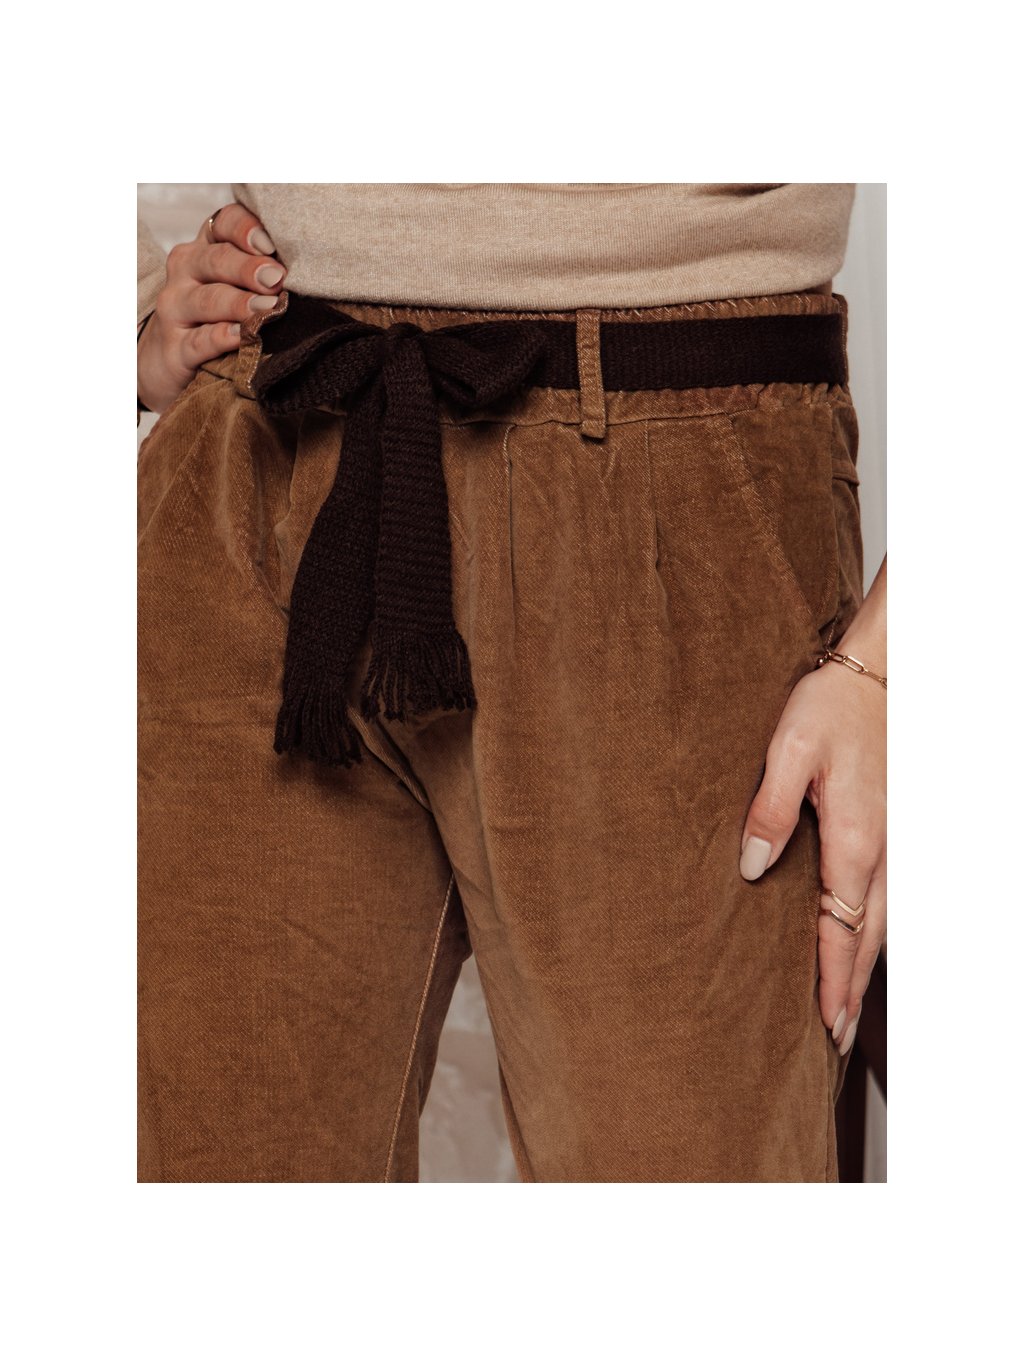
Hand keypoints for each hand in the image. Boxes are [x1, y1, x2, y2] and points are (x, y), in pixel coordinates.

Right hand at [137, 203, 286, 413]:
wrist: (170, 362)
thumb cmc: (218, 317)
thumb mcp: (237, 287)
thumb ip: (266, 274)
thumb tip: (313, 276)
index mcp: (207, 248)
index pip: (224, 223)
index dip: (246, 229)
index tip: (270, 243)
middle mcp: (187, 271)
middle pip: (216, 259)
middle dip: (249, 268)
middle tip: (277, 278)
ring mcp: (176, 309)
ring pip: (208, 299)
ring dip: (240, 303)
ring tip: (267, 307)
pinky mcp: (174, 348)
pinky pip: (199, 340)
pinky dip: (222, 338)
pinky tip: (242, 337)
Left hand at [738, 560, 886, 1057]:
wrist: (880, 674)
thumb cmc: (832, 707)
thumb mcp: (789, 749)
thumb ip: (768, 809)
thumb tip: (751, 867)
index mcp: (854, 842)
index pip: (841, 929)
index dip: (830, 979)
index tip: (822, 1023)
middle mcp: (882, 854)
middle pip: (868, 939)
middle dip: (850, 990)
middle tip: (832, 1039)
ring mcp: (894, 844)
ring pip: (883, 923)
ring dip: (864, 967)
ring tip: (844, 1008)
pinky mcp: (892, 831)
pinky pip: (887, 898)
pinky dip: (873, 932)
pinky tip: (860, 941)